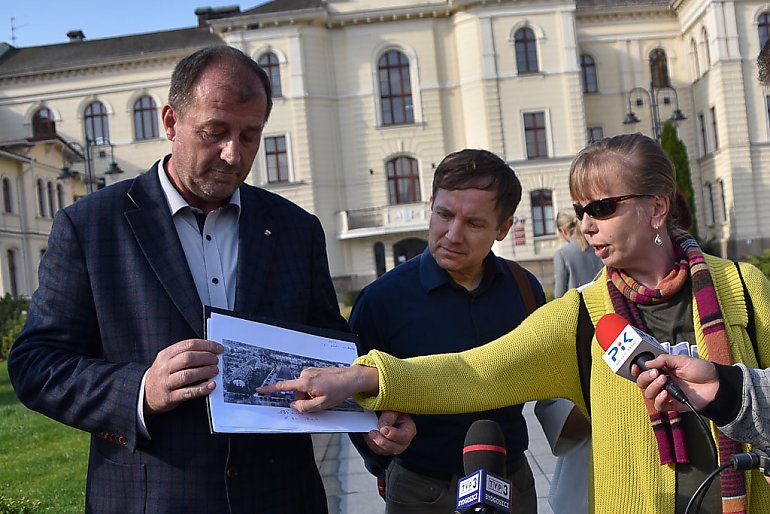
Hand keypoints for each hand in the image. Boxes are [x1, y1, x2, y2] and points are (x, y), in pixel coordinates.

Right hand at [144, 339, 223, 414]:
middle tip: (216, 360)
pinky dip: (201, 389)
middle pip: (188, 358)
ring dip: (205, 372)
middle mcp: (164, 367)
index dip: (206, 345)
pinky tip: (211, 386)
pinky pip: (187, 392)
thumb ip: (185, 354)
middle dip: (206, 358)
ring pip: (187, 375)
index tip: (218, 349)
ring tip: (215, 371)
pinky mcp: (169, 397)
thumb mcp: (168, 360)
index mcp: (165, 355)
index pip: (188, 345)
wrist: (145, 394)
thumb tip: (211, 351)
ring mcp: (166, 382)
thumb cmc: (163, 375)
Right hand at [256, 364, 378, 412]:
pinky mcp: (315, 371)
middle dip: (305, 399)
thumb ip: (304, 407)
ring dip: (311, 394)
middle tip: (320, 400)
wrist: (351, 378)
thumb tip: (293, 406)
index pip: (283, 387)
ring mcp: (310, 372)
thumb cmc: (338, 391)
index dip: (270, 389)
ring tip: (325, 393)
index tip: (259, 390)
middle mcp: (305, 374)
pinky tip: (326, 389)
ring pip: (303, 389)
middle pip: (297, 392)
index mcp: (305, 382)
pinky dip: (314, 389)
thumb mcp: (321, 405)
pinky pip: (309, 384)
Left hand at [364, 411, 415, 455]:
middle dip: (383, 442)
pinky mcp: (383, 448)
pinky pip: (376, 450)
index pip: (404, 436)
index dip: (394, 435)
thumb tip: (381, 426)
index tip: (384, 430)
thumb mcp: (393, 408)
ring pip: (384, 451)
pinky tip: (367, 435)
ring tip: (369, 433)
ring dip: (375, 443)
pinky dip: (370, 443)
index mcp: (409, 429)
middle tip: (373, 433)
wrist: (384, 411)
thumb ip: (389, 416)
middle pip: (396, 448)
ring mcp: (392, 446)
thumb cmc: (392, 409)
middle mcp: (402, 441)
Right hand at [632, 354, 718, 411]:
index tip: (636, 367)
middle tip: (656, 373)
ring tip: (664, 381)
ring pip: (648, 394)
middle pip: (642, 384)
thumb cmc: (701, 370)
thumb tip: (647, 363)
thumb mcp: (682, 360)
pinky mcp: (673, 404)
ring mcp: (667, 394)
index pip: (644, 372)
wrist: (717, 384)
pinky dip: (659, 399)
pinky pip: (659, 405)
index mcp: (662, 371)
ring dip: (653, 387)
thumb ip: (663, 360)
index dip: (637, 371)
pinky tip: (666, 393)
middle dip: (645, 378)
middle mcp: (662, 383)